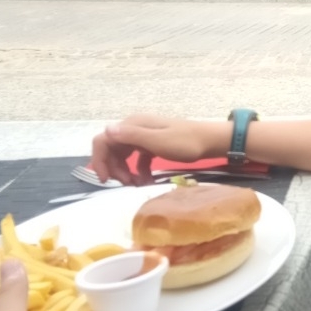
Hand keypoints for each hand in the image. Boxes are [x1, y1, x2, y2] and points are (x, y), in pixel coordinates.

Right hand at [90, 114, 224, 184]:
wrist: (211, 141)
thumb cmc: (186, 142)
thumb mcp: (157, 142)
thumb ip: (132, 137)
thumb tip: (106, 130)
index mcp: (133, 125)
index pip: (103, 140)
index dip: (99, 160)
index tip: (106, 180)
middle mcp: (135, 128)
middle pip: (111, 149)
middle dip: (114, 168)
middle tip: (126, 184)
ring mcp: (145, 136)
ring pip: (124, 155)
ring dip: (125, 171)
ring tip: (136, 185)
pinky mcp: (154, 144)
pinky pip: (138, 158)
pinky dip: (138, 170)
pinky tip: (146, 181)